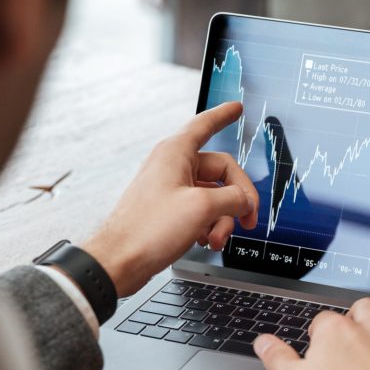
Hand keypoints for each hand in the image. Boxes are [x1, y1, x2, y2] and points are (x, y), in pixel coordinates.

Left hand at [82, 102, 258, 296]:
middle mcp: (173, 167)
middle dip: (237, 198)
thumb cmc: (148, 229)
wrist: (121, 260)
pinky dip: (210, 226)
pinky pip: (202, 211)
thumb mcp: (202, 208)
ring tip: (218, 238)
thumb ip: (233, 199)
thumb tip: (246, 201)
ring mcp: (172, 190)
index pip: (205, 125)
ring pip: (214, 197)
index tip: (236, 108)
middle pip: (221, 172)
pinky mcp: (170, 212)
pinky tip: (207, 240)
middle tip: (248, 219)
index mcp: (176, 153)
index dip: (223, 116)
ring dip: (223, 219)